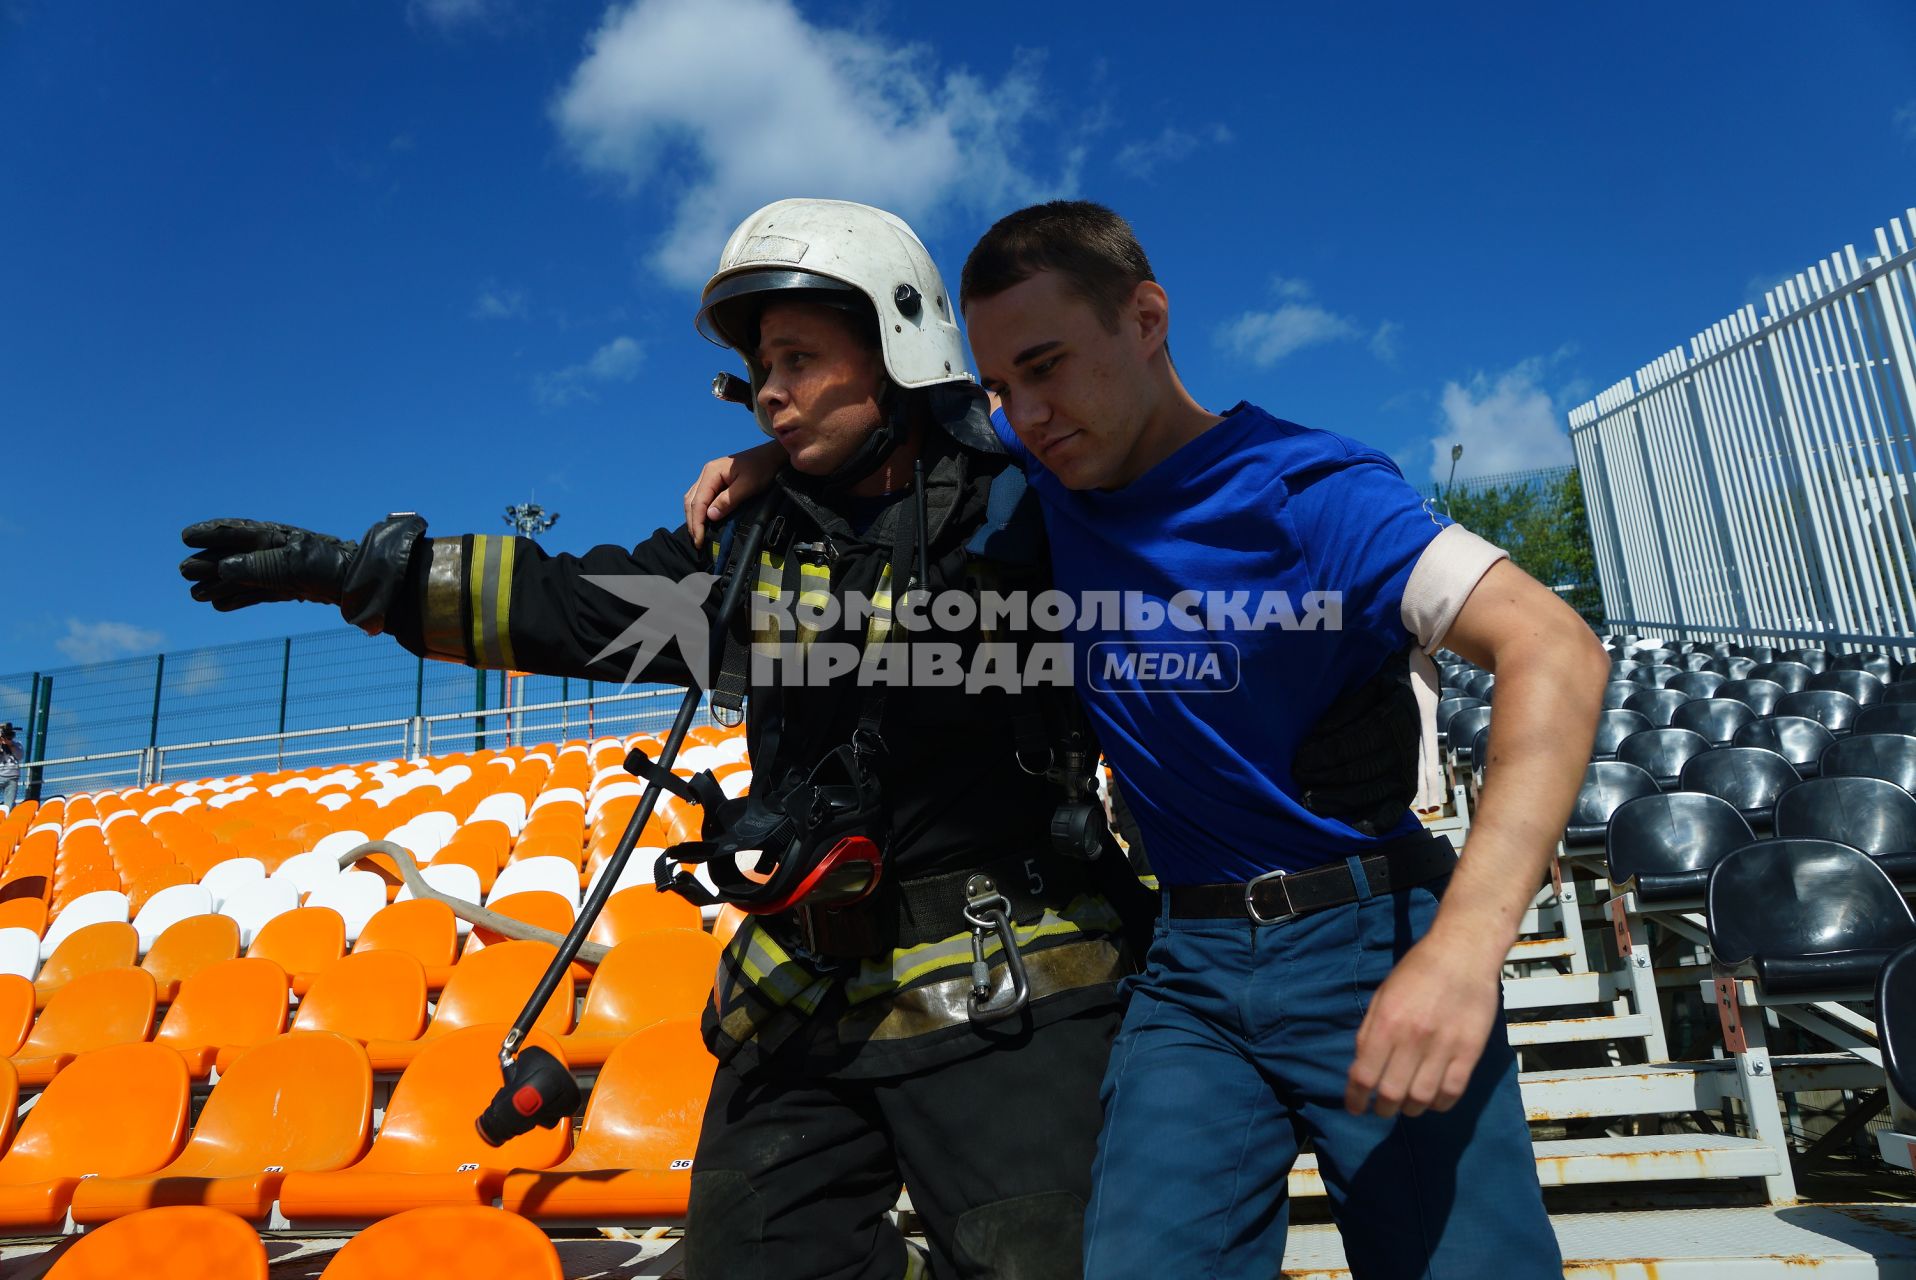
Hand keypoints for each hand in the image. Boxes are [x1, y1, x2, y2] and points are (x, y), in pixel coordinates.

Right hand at [179, 518, 357, 611]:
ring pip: (243, 577)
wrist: (362, 585)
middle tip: (183, 571)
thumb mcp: (293, 565)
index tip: (186, 537)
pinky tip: (220, 606)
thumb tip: (223, 569)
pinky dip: (239, 599)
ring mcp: (281, 570)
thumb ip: (259, 566)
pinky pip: (258, 593)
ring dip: (219, 585)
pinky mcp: (290, 589)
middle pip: (234, 557)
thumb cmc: (329, 567)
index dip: (211, 533)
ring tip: (195, 595)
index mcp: (276, 537)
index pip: (236, 532)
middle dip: (209, 563)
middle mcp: (275, 551)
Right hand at [684, 441, 785, 546]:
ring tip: (698, 534)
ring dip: (694, 517)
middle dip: (692, 522)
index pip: (697, 502)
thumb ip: (728, 500)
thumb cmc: (763, 468)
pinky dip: (699, 511)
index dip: (697, 523)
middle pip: (691, 501)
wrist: (772, 455)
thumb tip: (710, 516)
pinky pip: (701, 497)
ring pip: (693, 499)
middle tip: (697, 542)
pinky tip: (703, 521)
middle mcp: (706, 473)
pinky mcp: (716, 481)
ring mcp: (710, 476)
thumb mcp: (748, 485)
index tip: (700, 540)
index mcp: (711, 473)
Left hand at [1344, 933, 1501, 1117]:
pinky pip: (1452, 1092)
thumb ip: (1369, 1032)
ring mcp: (1444, 1047)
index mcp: (1386, 1023)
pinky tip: (1432, 1099)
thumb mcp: (1382, 996)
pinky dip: (1439, 1103)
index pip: (1364, 1075)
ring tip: (1407, 1105)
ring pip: (1422, 1098)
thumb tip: (1361, 1068)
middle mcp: (1413, 1039)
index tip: (1355, 1107)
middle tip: (1382, 1108)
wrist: (1461, 954)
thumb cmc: (1416, 972)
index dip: (1356, 1098)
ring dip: (1410, 1109)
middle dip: (1382, 1109)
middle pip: (1392, 1093)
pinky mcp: (1470, 1051)